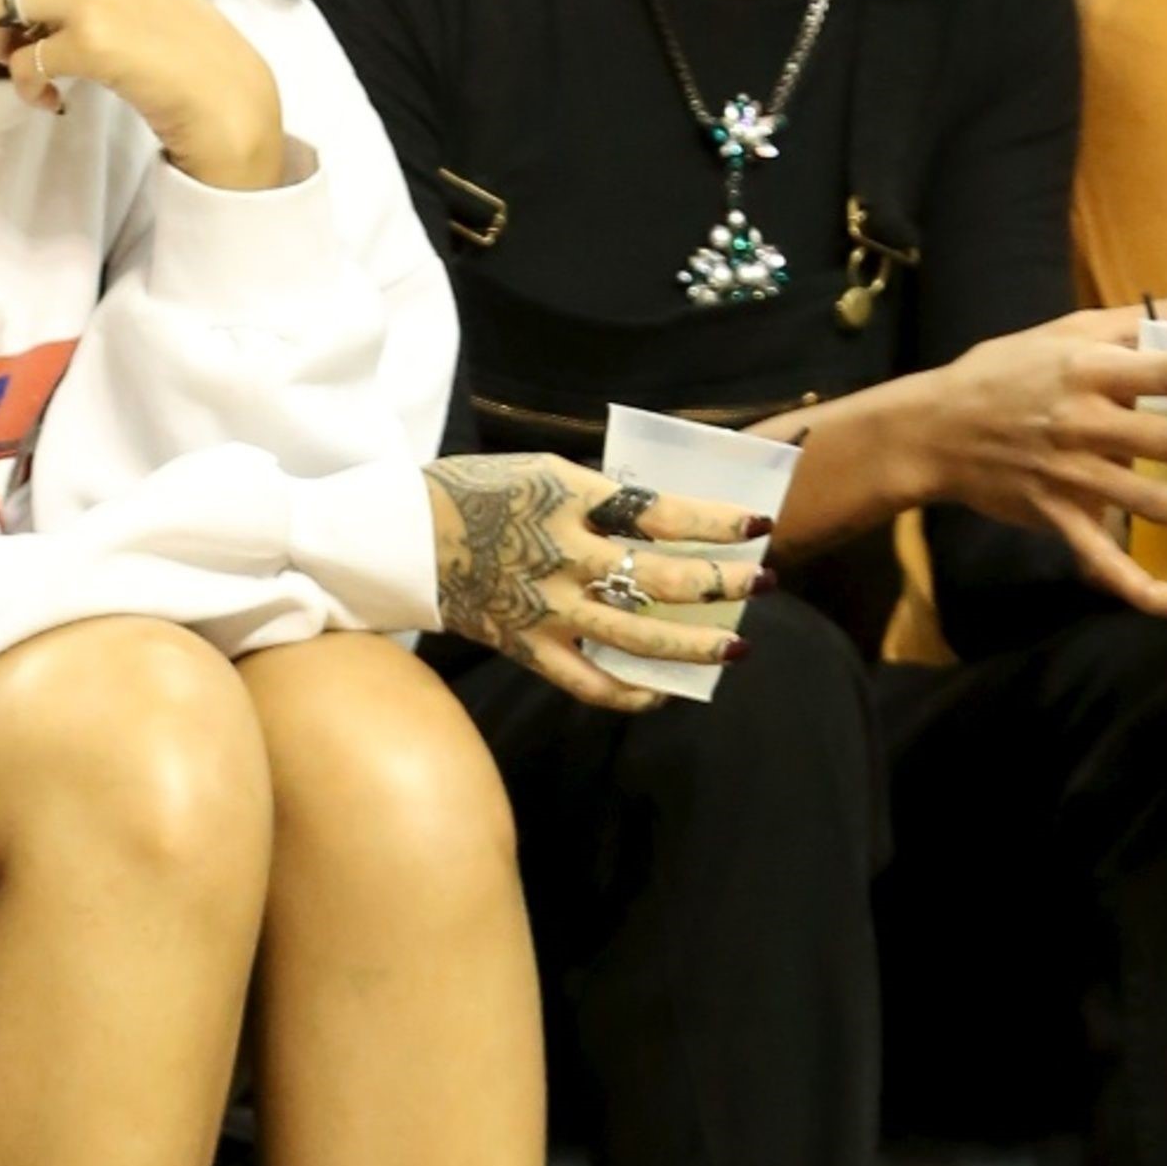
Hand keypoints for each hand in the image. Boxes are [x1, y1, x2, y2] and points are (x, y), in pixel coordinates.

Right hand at [425, 451, 772, 713]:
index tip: (759, 526)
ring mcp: (546, 607)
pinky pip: (589, 683)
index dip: (717, 522)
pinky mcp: (526, 646)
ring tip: (736, 648)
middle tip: (765, 583)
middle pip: (663, 578)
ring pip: (638, 638)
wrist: (401, 536)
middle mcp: (563, 555)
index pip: (663, 512)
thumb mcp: (541, 471)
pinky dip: (631, 694)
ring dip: (695, 645)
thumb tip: (666, 518)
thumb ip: (601, 496)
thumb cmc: (474, 492)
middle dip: (723, 584)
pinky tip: (664, 692)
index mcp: (569, 497)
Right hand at [916, 283, 1166, 618]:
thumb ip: (1151, 317)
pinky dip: (1140, 588)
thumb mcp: (1072, 331)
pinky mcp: (1053, 519)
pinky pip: (1101, 561)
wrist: (932, 429)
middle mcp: (1086, 424)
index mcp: (1093, 371)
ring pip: (1155, 504)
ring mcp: (1070, 477)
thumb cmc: (1006, 371)